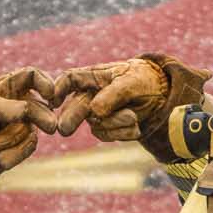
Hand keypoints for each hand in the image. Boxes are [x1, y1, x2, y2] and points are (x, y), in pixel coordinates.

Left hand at [0, 68, 59, 168]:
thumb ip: (4, 108)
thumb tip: (29, 112)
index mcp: (9, 85)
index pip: (32, 76)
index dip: (44, 82)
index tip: (51, 94)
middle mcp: (20, 102)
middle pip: (39, 107)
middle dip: (42, 118)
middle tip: (51, 128)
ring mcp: (23, 123)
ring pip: (29, 131)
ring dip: (8, 141)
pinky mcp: (22, 142)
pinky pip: (27, 147)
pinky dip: (15, 154)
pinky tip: (1, 160)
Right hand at [54, 53, 209, 142]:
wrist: (160, 95)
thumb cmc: (143, 80)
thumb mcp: (132, 82)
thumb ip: (113, 94)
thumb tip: (95, 110)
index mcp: (93, 77)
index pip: (70, 79)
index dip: (59, 88)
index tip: (52, 99)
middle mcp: (90, 95)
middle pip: (74, 107)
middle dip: (70, 118)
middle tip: (64, 129)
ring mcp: (96, 114)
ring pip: (96, 125)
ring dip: (115, 125)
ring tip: (133, 117)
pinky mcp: (107, 128)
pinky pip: (108, 135)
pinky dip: (123, 133)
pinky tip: (136, 127)